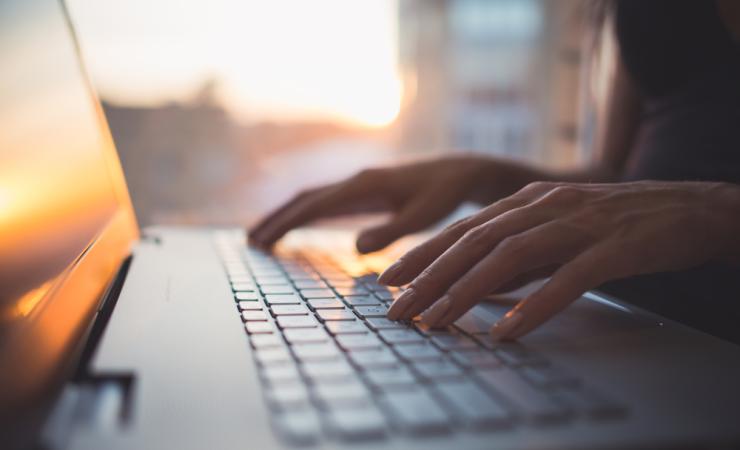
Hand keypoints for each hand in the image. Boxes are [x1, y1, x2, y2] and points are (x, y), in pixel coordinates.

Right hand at [249, 155, 536, 252]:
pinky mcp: (365, 191)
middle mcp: (356, 181)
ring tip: (262, 237)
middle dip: (277, 219)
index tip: (262, 241)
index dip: (286, 223)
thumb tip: (355, 247)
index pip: (315, 205)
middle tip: (250, 242)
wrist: (461, 172)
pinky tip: (298, 227)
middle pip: (305, 199)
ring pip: (312, 199)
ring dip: (287, 216)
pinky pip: (326, 202)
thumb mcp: (424, 216)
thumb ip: (392, 231)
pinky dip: (305, 215)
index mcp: (365, 186)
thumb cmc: (446, 195)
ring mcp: (358, 185)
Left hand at [381, 181, 739, 339]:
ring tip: (438, 322)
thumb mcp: (558, 230)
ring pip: (511, 257)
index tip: (388, 280)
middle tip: (398, 309)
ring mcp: (579, 223)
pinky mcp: (614, 246)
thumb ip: (520, 253)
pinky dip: (536, 305)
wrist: (690, 207)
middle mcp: (545, 207)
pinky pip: (568, 278)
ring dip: (468, 291)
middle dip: (430, 277)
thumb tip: (478, 284)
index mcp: (528, 202)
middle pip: (475, 242)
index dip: (423, 254)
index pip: (463, 229)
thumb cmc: (618, 223)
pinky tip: (509, 330)